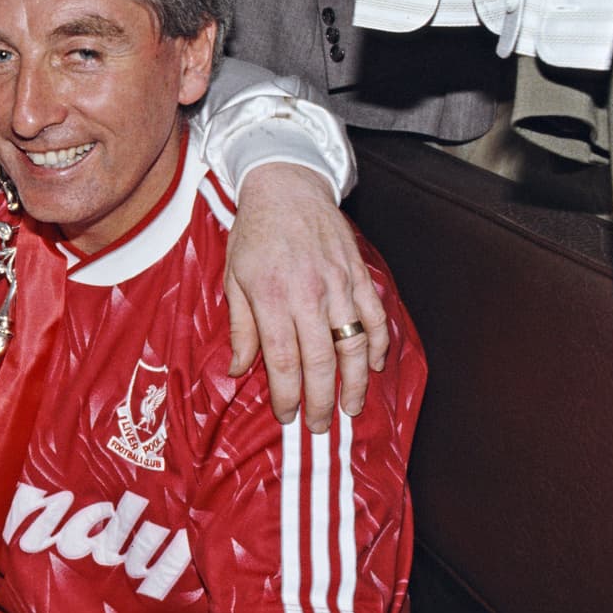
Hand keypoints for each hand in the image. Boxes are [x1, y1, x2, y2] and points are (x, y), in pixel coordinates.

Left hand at [225, 164, 387, 431]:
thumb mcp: (233, 278)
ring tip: (350, 409)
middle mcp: (309, 294)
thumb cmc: (254, 234)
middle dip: (320, 400)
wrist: (287, 187)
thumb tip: (238, 370)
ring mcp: (340, 284)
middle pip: (320, 360)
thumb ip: (240, 327)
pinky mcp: (360, 275)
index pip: (281, 359)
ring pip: (354, 344)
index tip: (287, 416)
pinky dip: (380, 345)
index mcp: (272, 296)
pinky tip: (376, 367)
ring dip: (355, 382)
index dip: (286, 394)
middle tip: (317, 426)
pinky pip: (376, 316)